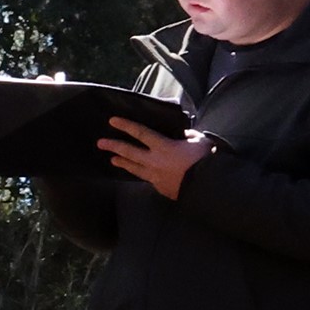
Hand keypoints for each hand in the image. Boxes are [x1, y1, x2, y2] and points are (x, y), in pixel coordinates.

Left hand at [99, 120, 214, 199]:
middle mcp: (154, 161)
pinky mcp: (160, 188)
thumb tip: (183, 134)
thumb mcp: (199, 141)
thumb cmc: (205, 160)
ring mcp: (155, 176)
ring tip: (113, 160)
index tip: (113, 121)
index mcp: (163, 146)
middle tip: (101, 143)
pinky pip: (147, 179)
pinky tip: (139, 174)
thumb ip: (187, 136)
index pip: (140, 133)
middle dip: (113, 146)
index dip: (126, 126)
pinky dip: (141, 175)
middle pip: (129, 152)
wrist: (208, 186)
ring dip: (122, 163)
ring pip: (134, 168)